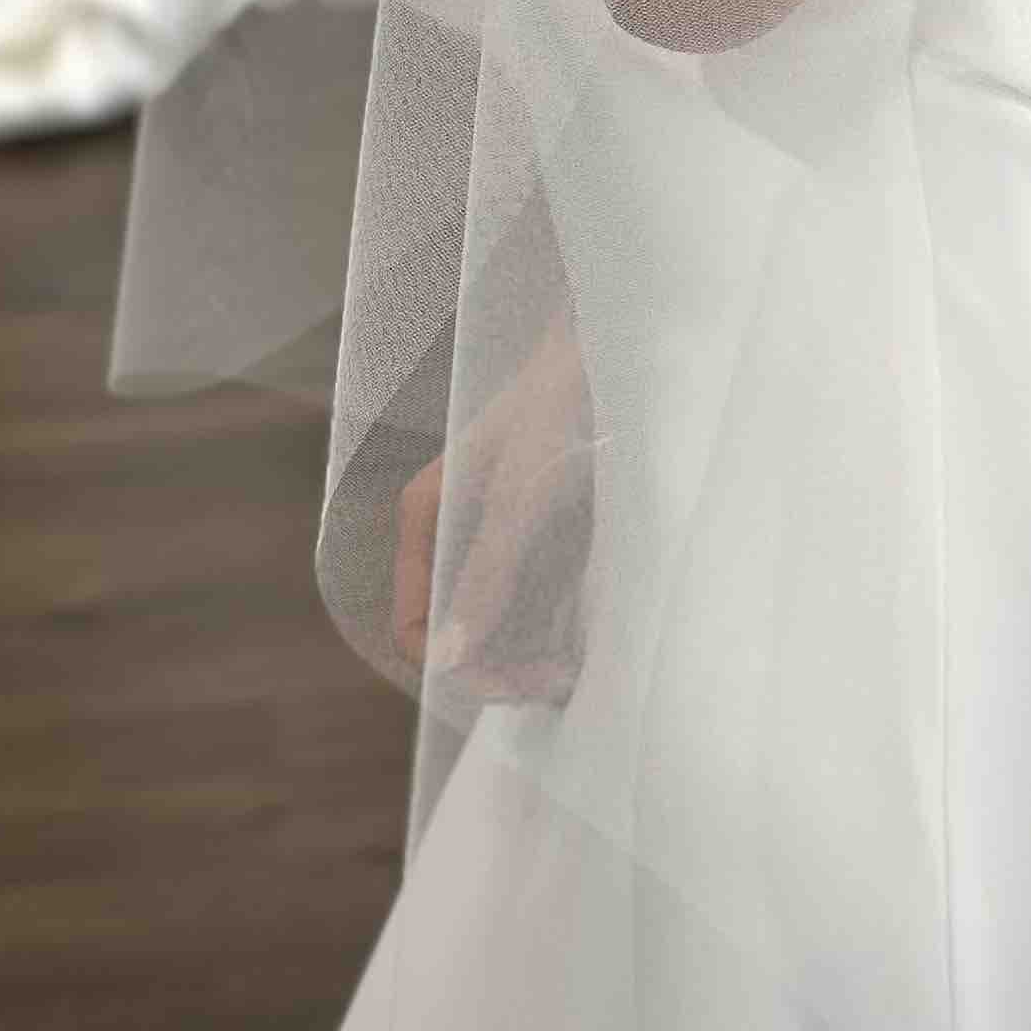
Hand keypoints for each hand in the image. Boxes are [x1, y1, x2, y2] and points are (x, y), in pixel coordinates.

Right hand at [391, 311, 595, 709]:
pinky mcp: (535, 535)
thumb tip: (449, 656)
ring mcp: (494, 536)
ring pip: (493, 623)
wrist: (613, 348)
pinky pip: (529, 603)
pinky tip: (580, 642)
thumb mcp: (523, 494)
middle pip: (455, 630)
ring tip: (571, 670)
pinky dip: (548, 630)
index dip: (458, 665)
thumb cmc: (560, 406)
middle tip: (556, 682)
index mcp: (426, 516)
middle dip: (496, 666)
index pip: (417, 623)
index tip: (516, 681)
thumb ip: (487, 573)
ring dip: (524, 657)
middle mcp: (452, 532)